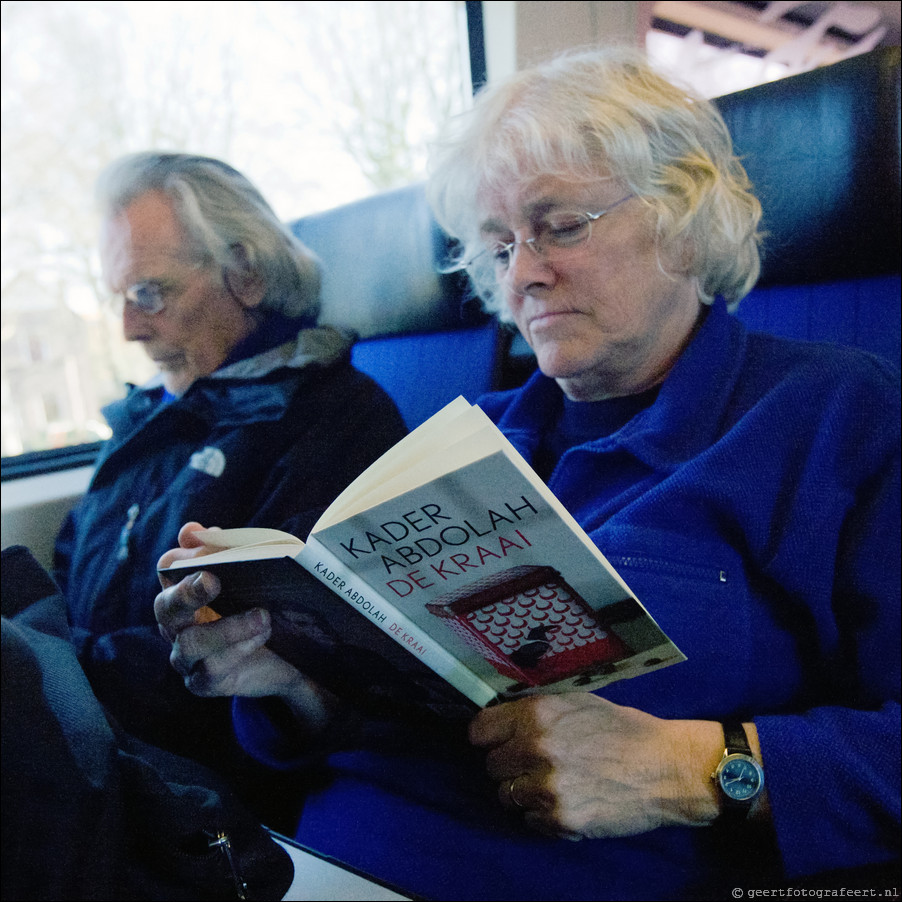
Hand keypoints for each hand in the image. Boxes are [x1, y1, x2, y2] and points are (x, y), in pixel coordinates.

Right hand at [154, 522, 335, 729]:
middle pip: (166, 606)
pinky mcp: (202, 682)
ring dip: (229, 627)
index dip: (181, 555)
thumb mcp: (259, 568)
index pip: (168, 567)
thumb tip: (192, 531)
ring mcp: (186, 656)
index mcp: (186, 590)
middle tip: (212, 580)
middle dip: (187, 592)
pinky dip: (238, 650)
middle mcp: (177, 623)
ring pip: (191, 642)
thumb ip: (230, 546)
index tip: (199, 540)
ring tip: (262, 615)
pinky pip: (210, 669)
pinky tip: (262, 636)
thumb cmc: (269, 603)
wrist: (291, 655)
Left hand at [469, 693, 722, 840]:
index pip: (479, 731)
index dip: (489, 737)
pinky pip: (530, 820)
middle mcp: (535, 748)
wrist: (665, 767)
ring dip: (524, 791)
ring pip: (507, 795)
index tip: (497, 742)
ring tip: (553, 783)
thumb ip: (536, 712)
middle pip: (492, 766)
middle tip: (534, 764)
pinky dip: (543, 814)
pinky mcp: (560, 820)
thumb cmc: (623, 729)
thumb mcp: (576, 703)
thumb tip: (502, 720)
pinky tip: (569, 800)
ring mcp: (546, 787)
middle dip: (510, 765)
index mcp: (537, 714)